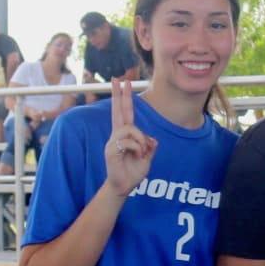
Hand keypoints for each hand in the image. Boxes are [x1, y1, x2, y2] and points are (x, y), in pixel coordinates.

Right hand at [104, 79, 156, 196]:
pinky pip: (128, 142)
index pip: (125, 112)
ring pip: (130, 128)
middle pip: (118, 111)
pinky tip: (138, 156)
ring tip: (142, 152)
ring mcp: (113, 141)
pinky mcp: (111, 150)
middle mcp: (117, 135)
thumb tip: (153, 139)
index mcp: (126, 135)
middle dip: (119, 95)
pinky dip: (138, 149)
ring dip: (141, 140)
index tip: (124, 83)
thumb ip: (150, 147)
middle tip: (117, 78)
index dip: (125, 98)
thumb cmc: (133, 172)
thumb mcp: (147, 158)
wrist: (124, 186)